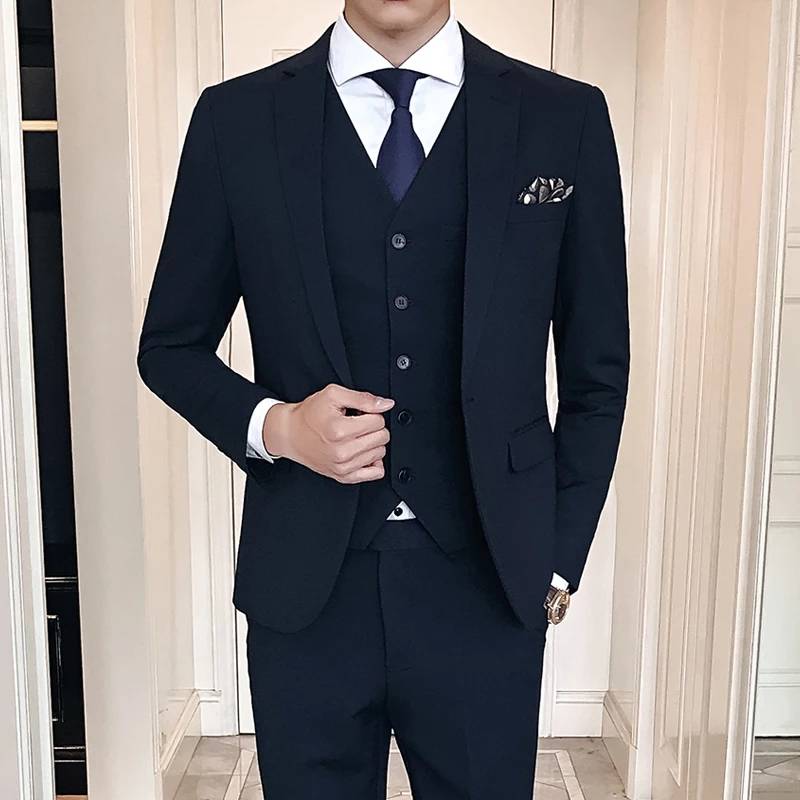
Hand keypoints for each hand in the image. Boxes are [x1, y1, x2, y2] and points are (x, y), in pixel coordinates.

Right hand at [262, 384, 393, 482]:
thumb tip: (386, 404)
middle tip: (358, 424)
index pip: (378, 421)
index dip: (371, 413)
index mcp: (339, 430)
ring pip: (380, 453)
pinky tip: (361, 452)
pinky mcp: (344, 477)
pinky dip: (373, 461)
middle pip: (382, 437)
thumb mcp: (333, 395)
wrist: (290, 434)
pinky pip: (375, 473)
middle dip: (374, 427)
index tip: (360, 413)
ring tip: (355, 436)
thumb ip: (363, 398)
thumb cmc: (310, 414)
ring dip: (372, 443)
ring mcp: (343, 467)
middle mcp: (341, 452)